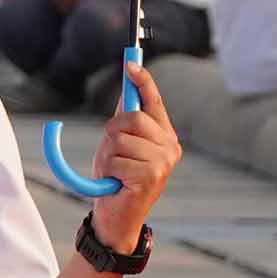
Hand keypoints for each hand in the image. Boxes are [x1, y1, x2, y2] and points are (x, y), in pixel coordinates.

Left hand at [90, 61, 178, 243]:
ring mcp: (163, 162)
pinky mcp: (151, 176)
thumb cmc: (116, 178)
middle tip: (112, 152)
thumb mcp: (118, 144)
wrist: (116, 214)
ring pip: (118, 139)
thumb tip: (126, 85)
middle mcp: (169, 146)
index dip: (143, 82)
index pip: (154, 102)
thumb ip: (124, 118)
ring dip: (107, 155)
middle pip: (130, 118)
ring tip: (115, 171)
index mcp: (164, 135)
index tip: (131, 63)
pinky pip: (114, 159)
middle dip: (111, 132)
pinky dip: (107, 171)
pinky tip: (117, 183)